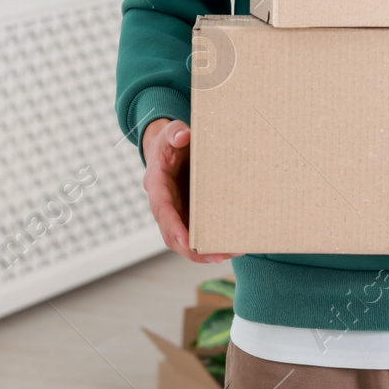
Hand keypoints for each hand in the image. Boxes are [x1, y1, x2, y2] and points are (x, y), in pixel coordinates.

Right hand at [141, 117, 243, 263]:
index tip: (186, 241)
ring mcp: (176, 212)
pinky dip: (209, 242)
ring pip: (184, 239)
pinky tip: (231, 246)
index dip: (173, 227)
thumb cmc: (171, 140)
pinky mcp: (187, 214)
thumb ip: (174, 132)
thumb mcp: (171, 132)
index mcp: (157, 186)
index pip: (163, 210)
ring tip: (229, 254)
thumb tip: (183, 136)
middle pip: (172, 234)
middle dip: (192, 249)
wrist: (171, 146)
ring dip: (203, 251)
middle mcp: (164, 204)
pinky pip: (196, 233)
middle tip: (216, 256)